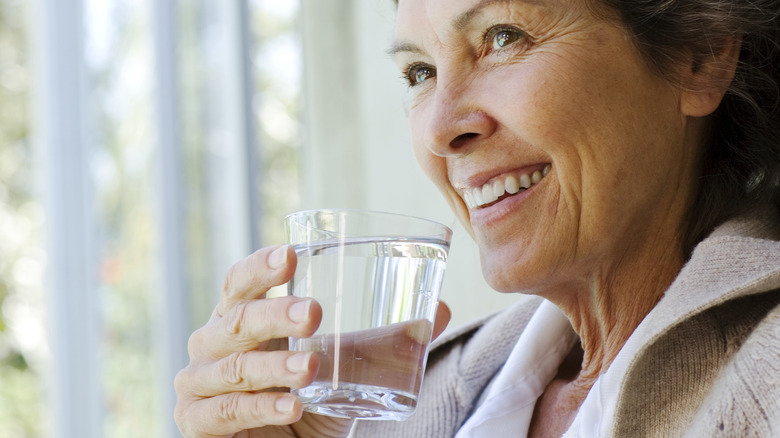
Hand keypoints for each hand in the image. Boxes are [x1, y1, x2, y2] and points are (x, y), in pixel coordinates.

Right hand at [174, 244, 450, 437]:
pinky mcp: (197, 422)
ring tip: (311, 369)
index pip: (241, 282)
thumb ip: (384, 340)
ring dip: (275, 366)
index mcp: (242, 316)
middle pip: (237, 319)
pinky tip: (291, 406)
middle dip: (275, 313)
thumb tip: (438, 309)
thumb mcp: (346, 368)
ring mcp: (199, 383)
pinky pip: (227, 411)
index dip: (261, 267)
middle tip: (313, 312)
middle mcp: (214, 343)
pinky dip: (260, 407)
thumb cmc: (307, 400)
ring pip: (237, 367)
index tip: (290, 254)